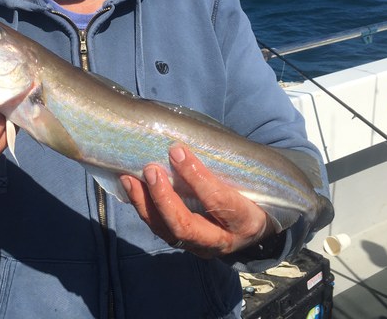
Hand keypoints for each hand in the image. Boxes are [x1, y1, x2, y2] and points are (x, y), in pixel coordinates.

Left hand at [121, 146, 272, 258]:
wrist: (256, 227)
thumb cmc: (254, 193)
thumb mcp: (252, 181)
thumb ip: (227, 165)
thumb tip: (190, 139)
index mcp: (246, 221)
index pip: (218, 202)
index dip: (196, 177)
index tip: (177, 151)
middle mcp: (222, 241)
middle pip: (186, 227)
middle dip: (164, 198)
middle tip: (151, 169)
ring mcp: (200, 246)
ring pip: (167, 231)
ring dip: (146, 203)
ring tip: (130, 178)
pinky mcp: (183, 244)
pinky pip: (159, 228)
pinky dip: (143, 207)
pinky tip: (130, 186)